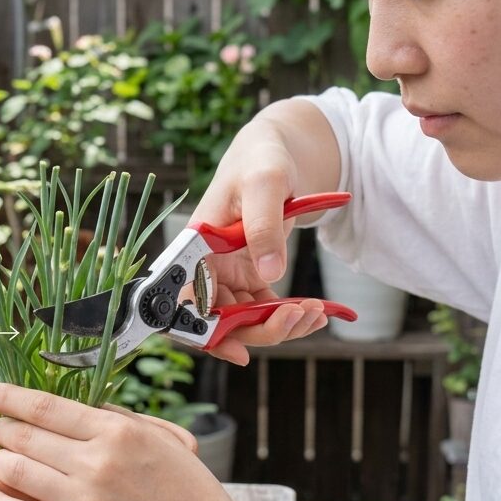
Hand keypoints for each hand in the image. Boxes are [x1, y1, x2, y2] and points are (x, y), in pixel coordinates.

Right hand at [188, 102, 339, 364]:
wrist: (279, 150)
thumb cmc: (261, 159)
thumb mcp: (264, 185)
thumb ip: (264, 228)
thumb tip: (269, 275)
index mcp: (194, 248)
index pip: (184, 306)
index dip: (203, 334)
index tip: (238, 350)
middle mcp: (205, 268)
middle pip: (219, 322)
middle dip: (258, 330)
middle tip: (297, 317)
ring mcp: (228, 275)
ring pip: (244, 322)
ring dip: (279, 327)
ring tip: (315, 312)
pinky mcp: (250, 276)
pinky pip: (264, 310)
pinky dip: (289, 317)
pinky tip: (317, 311)